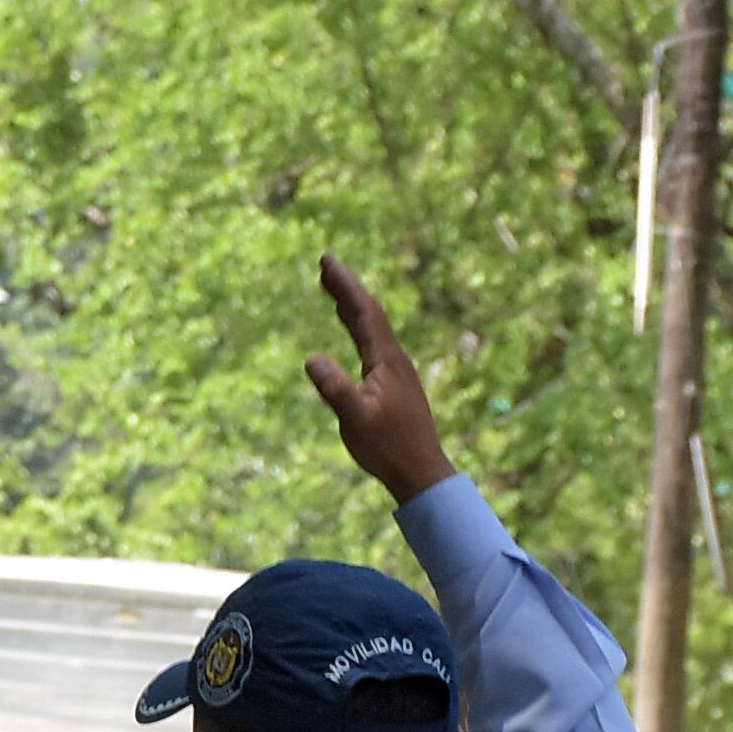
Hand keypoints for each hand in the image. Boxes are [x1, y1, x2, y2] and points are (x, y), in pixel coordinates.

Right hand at [304, 254, 457, 504]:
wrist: (421, 470)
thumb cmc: (388, 447)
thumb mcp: (355, 419)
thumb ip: (335, 389)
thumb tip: (311, 358)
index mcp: (386, 361)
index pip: (364, 314)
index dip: (345, 286)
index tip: (327, 261)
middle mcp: (394, 360)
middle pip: (369, 315)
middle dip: (347, 289)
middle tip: (327, 265)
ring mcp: (396, 372)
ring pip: (373, 329)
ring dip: (353, 308)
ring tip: (336, 293)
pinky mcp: (394, 385)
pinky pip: (373, 345)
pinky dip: (359, 329)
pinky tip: (355, 336)